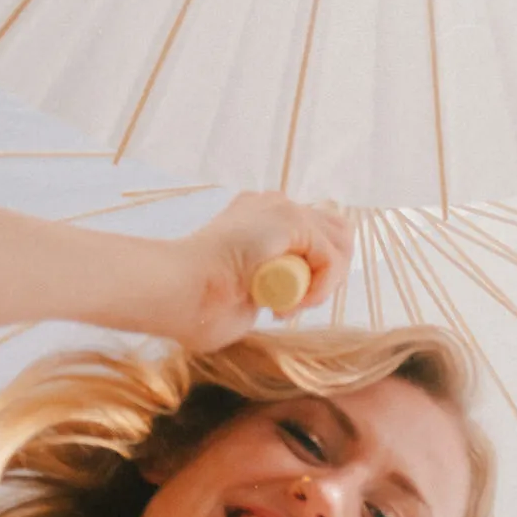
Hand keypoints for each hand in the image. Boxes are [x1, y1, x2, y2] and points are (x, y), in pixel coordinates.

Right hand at [158, 193, 355, 347]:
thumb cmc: (195, 305)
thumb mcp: (241, 293)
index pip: (313, 238)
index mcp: (256, 219)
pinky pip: (331, 257)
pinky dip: (320, 287)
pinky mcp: (291, 220)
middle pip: (335, 234)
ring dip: (324, 283)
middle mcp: (273, 206)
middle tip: (291, 308)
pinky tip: (288, 304)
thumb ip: (267, 286)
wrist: (177, 292)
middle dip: (325, 277)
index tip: (279, 309)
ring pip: (338, 244)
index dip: (311, 277)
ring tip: (289, 307)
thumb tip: (284, 297)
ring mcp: (282, 208)